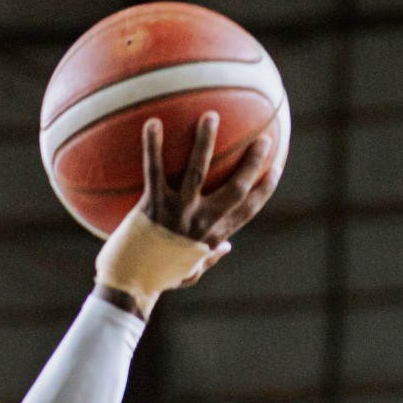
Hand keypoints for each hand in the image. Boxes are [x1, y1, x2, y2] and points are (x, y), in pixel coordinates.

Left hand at [139, 111, 280, 278]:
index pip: (248, 210)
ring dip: (206, 142)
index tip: (276, 168)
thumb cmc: (155, 279)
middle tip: (263, 138)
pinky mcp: (152, 207)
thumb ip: (208, 258)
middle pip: (236, 188)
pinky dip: (153, 146)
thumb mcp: (188, 271)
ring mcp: (177, 213)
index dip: (265, 189)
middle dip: (252, 163)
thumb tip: (228, 247)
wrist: (127, 287)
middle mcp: (200, 223)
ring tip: (210, 115)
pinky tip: (153, 122)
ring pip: (198, 171)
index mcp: (211, 236)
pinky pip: (154, 170)